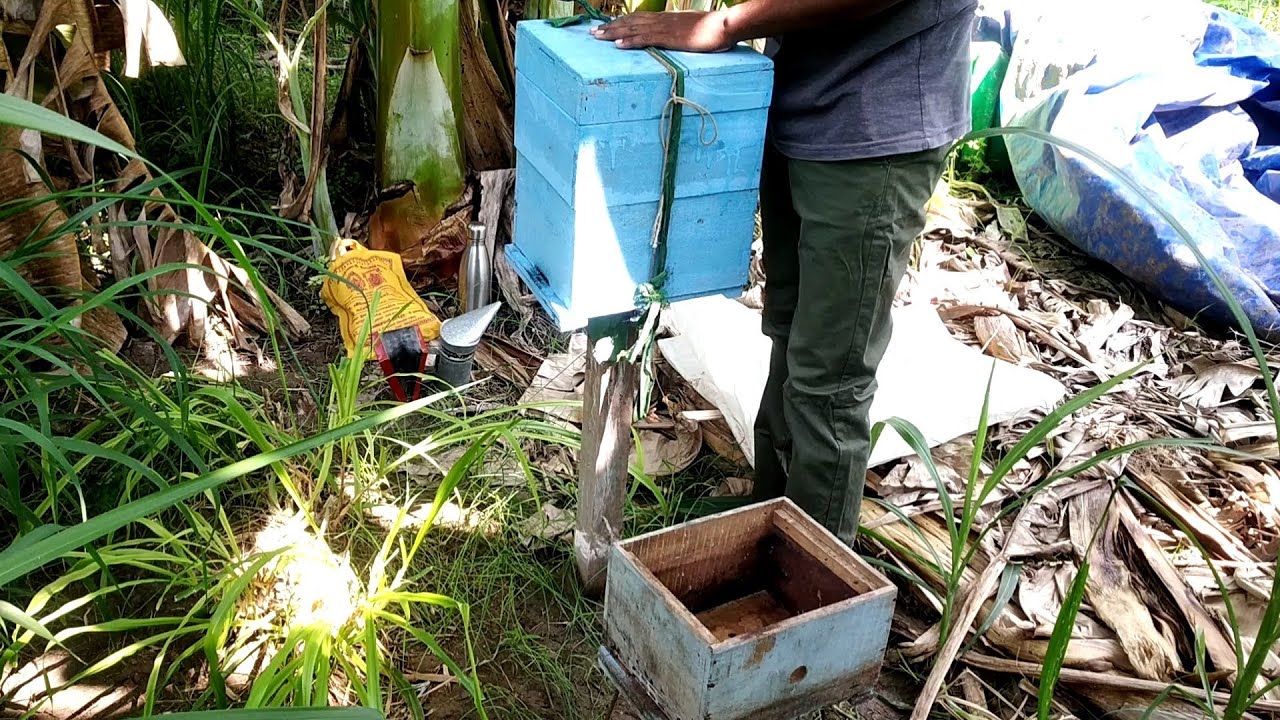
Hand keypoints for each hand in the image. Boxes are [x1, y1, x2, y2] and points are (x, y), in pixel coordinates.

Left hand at [590, 10, 734, 51]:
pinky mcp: (669, 38)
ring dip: (613, 32)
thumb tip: (674, 38)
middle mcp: (661, 20)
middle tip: (593, 32)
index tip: (607, 26)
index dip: (621, 22)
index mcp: (666, 18)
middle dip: (610, 26)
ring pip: (633, 29)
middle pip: (630, 22)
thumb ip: (679, 33)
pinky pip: (645, 39)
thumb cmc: (712, 29)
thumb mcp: (691, 29)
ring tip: (597, 37)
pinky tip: (618, 44)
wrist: (724, 25)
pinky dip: (630, 41)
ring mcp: (664, 28)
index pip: (638, 18)